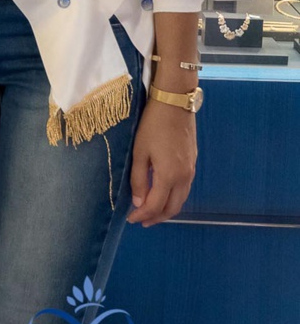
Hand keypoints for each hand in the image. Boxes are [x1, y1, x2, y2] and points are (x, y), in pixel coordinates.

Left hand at [126, 99, 196, 226]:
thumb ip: (138, 179)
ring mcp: (191, 170)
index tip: (131, 219)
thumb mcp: (140, 152)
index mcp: (169, 176)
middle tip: (141, 220)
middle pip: (172, 208)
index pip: (155, 206)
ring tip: (151, 211)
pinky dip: (173, 197)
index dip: (143, 215)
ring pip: (181, 199)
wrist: (175, 102)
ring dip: (166, 209)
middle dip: (157, 217)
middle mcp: (184, 177)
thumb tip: (139, 203)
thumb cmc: (152, 125)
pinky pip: (185, 189)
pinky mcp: (193, 162)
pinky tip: (162, 193)